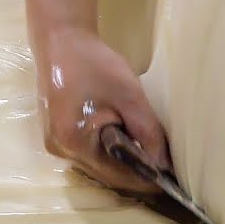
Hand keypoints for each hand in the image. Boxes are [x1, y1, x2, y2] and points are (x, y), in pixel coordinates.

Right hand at [35, 27, 168, 192]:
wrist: (60, 40)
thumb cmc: (93, 63)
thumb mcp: (128, 96)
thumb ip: (148, 132)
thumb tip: (164, 164)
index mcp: (73, 142)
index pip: (115, 176)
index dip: (143, 180)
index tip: (170, 183)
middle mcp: (60, 150)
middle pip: (104, 174)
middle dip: (133, 173)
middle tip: (163, 168)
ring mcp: (55, 144)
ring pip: (95, 165)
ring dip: (120, 163)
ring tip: (147, 154)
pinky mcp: (56, 135)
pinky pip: (86, 153)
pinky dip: (106, 152)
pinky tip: (124, 141)